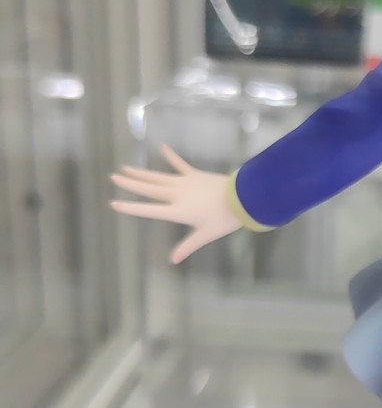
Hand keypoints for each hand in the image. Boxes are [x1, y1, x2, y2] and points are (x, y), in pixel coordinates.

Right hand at [110, 144, 242, 263]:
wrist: (242, 198)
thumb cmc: (223, 219)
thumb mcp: (205, 235)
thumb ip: (187, 246)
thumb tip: (173, 260)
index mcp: (176, 211)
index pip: (148, 210)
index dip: (131, 207)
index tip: (114, 203)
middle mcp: (175, 194)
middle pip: (148, 189)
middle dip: (130, 183)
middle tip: (113, 177)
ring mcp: (184, 182)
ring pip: (157, 176)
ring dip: (141, 172)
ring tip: (126, 167)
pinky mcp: (194, 174)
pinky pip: (180, 164)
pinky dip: (171, 156)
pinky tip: (161, 147)